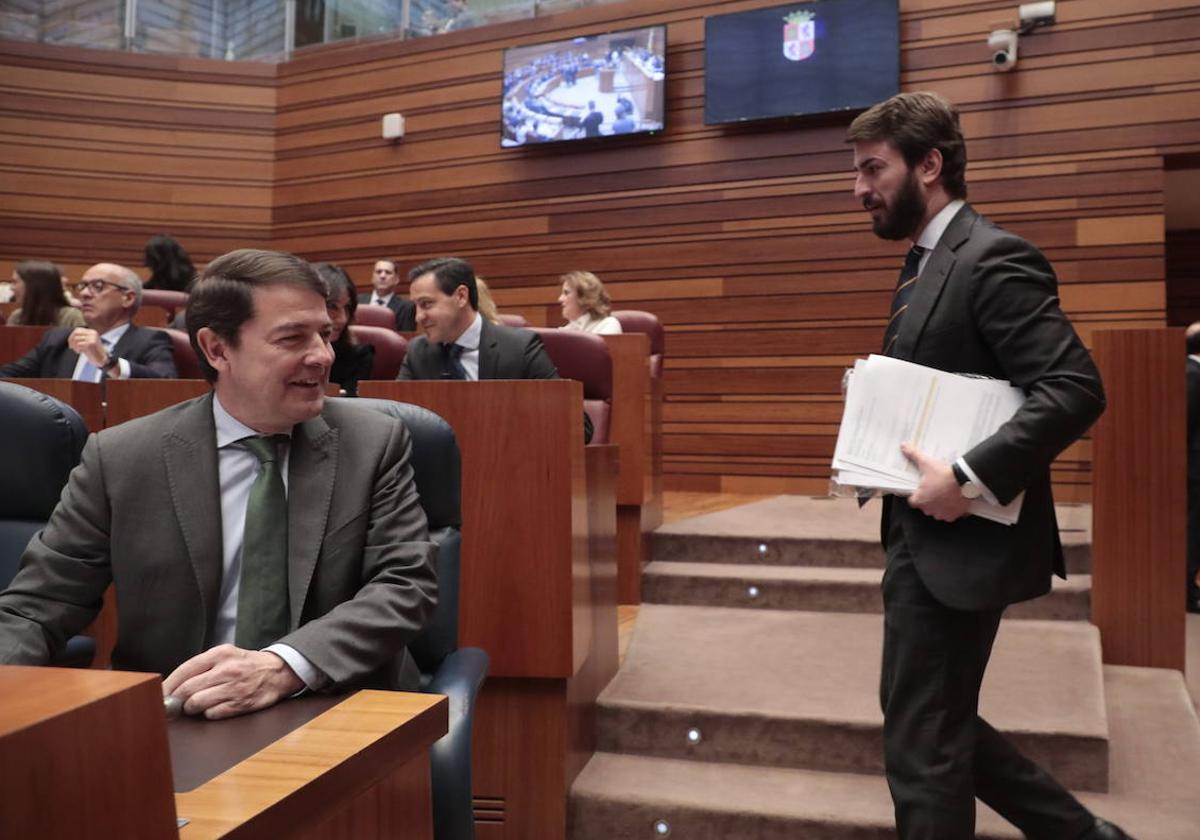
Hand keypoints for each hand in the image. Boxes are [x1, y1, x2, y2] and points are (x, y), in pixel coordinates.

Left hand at [68, 328, 107, 365]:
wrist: (101, 359)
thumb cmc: (93, 352)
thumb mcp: (87, 342)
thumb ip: (81, 338)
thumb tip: (70, 337)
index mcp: (92, 332)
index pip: (77, 330)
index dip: (71, 336)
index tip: (70, 343)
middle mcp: (93, 333)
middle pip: (75, 333)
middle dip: (71, 340)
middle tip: (71, 347)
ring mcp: (92, 338)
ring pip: (76, 339)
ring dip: (74, 346)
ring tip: (77, 350)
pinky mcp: (90, 343)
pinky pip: (78, 344)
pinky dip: (77, 349)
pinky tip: (80, 352)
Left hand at [162, 645, 303, 719]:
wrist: (279, 672)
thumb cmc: (247, 664)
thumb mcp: (226, 655)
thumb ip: (203, 665)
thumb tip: (174, 683)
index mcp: (220, 654)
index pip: (185, 670)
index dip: (169, 684)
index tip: (161, 693)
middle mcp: (227, 670)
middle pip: (187, 689)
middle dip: (177, 700)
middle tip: (174, 704)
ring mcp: (234, 688)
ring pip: (197, 703)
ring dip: (192, 708)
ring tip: (196, 706)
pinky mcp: (240, 704)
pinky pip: (213, 714)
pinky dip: (208, 714)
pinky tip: (213, 708)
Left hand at [901, 443, 969, 522]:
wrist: (965, 480)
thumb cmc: (944, 474)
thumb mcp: (926, 463)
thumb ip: (913, 455)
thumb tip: (903, 446)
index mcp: (919, 500)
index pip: (913, 501)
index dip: (917, 495)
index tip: (922, 489)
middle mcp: (929, 510)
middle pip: (925, 506)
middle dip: (929, 499)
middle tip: (935, 489)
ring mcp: (942, 514)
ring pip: (937, 511)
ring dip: (939, 505)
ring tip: (945, 493)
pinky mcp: (953, 516)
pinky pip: (949, 515)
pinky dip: (951, 509)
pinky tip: (953, 500)